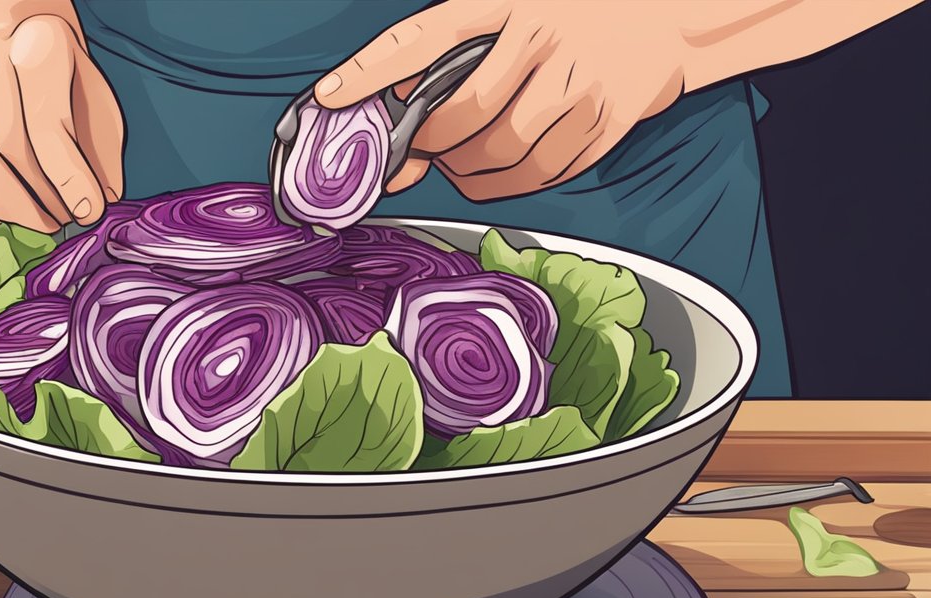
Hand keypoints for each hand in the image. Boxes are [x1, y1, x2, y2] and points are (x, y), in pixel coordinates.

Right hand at [0, 5, 123, 230]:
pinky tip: (10, 222)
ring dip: (15, 215)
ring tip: (44, 223)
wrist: (19, 41)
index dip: (68, 176)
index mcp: (36, 51)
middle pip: (4, 150)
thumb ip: (101, 154)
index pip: (45, 124)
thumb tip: (94, 207)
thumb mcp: (100, 105)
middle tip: (66, 220)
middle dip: (42, 199)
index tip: (90, 211)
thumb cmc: (68, 82)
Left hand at [314, 1, 692, 201]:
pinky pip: (541, 174)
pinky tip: (504, 168)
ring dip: (469, 171)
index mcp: (508, 2)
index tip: (328, 96)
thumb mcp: (507, 15)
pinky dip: (510, 184)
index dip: (371, 69)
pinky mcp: (606, 121)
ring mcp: (580, 81)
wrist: (664, 19)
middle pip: (466, 113)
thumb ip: (447, 70)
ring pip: (503, 153)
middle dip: (435, 143)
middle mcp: (545, 37)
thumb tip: (399, 154)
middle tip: (428, 146)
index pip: (423, 37)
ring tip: (464, 159)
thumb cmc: (567, 19)